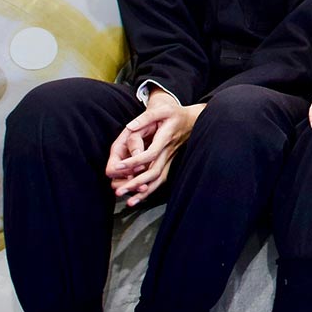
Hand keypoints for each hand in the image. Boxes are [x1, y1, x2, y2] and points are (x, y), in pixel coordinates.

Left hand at [107, 91, 202, 206]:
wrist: (192, 120)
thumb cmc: (174, 114)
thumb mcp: (161, 110)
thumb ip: (145, 117)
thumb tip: (129, 127)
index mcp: (165, 138)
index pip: (151, 153)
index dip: (135, 161)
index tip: (119, 166)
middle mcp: (168, 152)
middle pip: (154, 172)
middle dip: (137, 183)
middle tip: (119, 191)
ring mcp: (170, 159)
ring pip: (159, 179)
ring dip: (144, 192)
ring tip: (130, 202)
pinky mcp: (169, 162)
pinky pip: (161, 179)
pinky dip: (151, 189)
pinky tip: (140, 197)